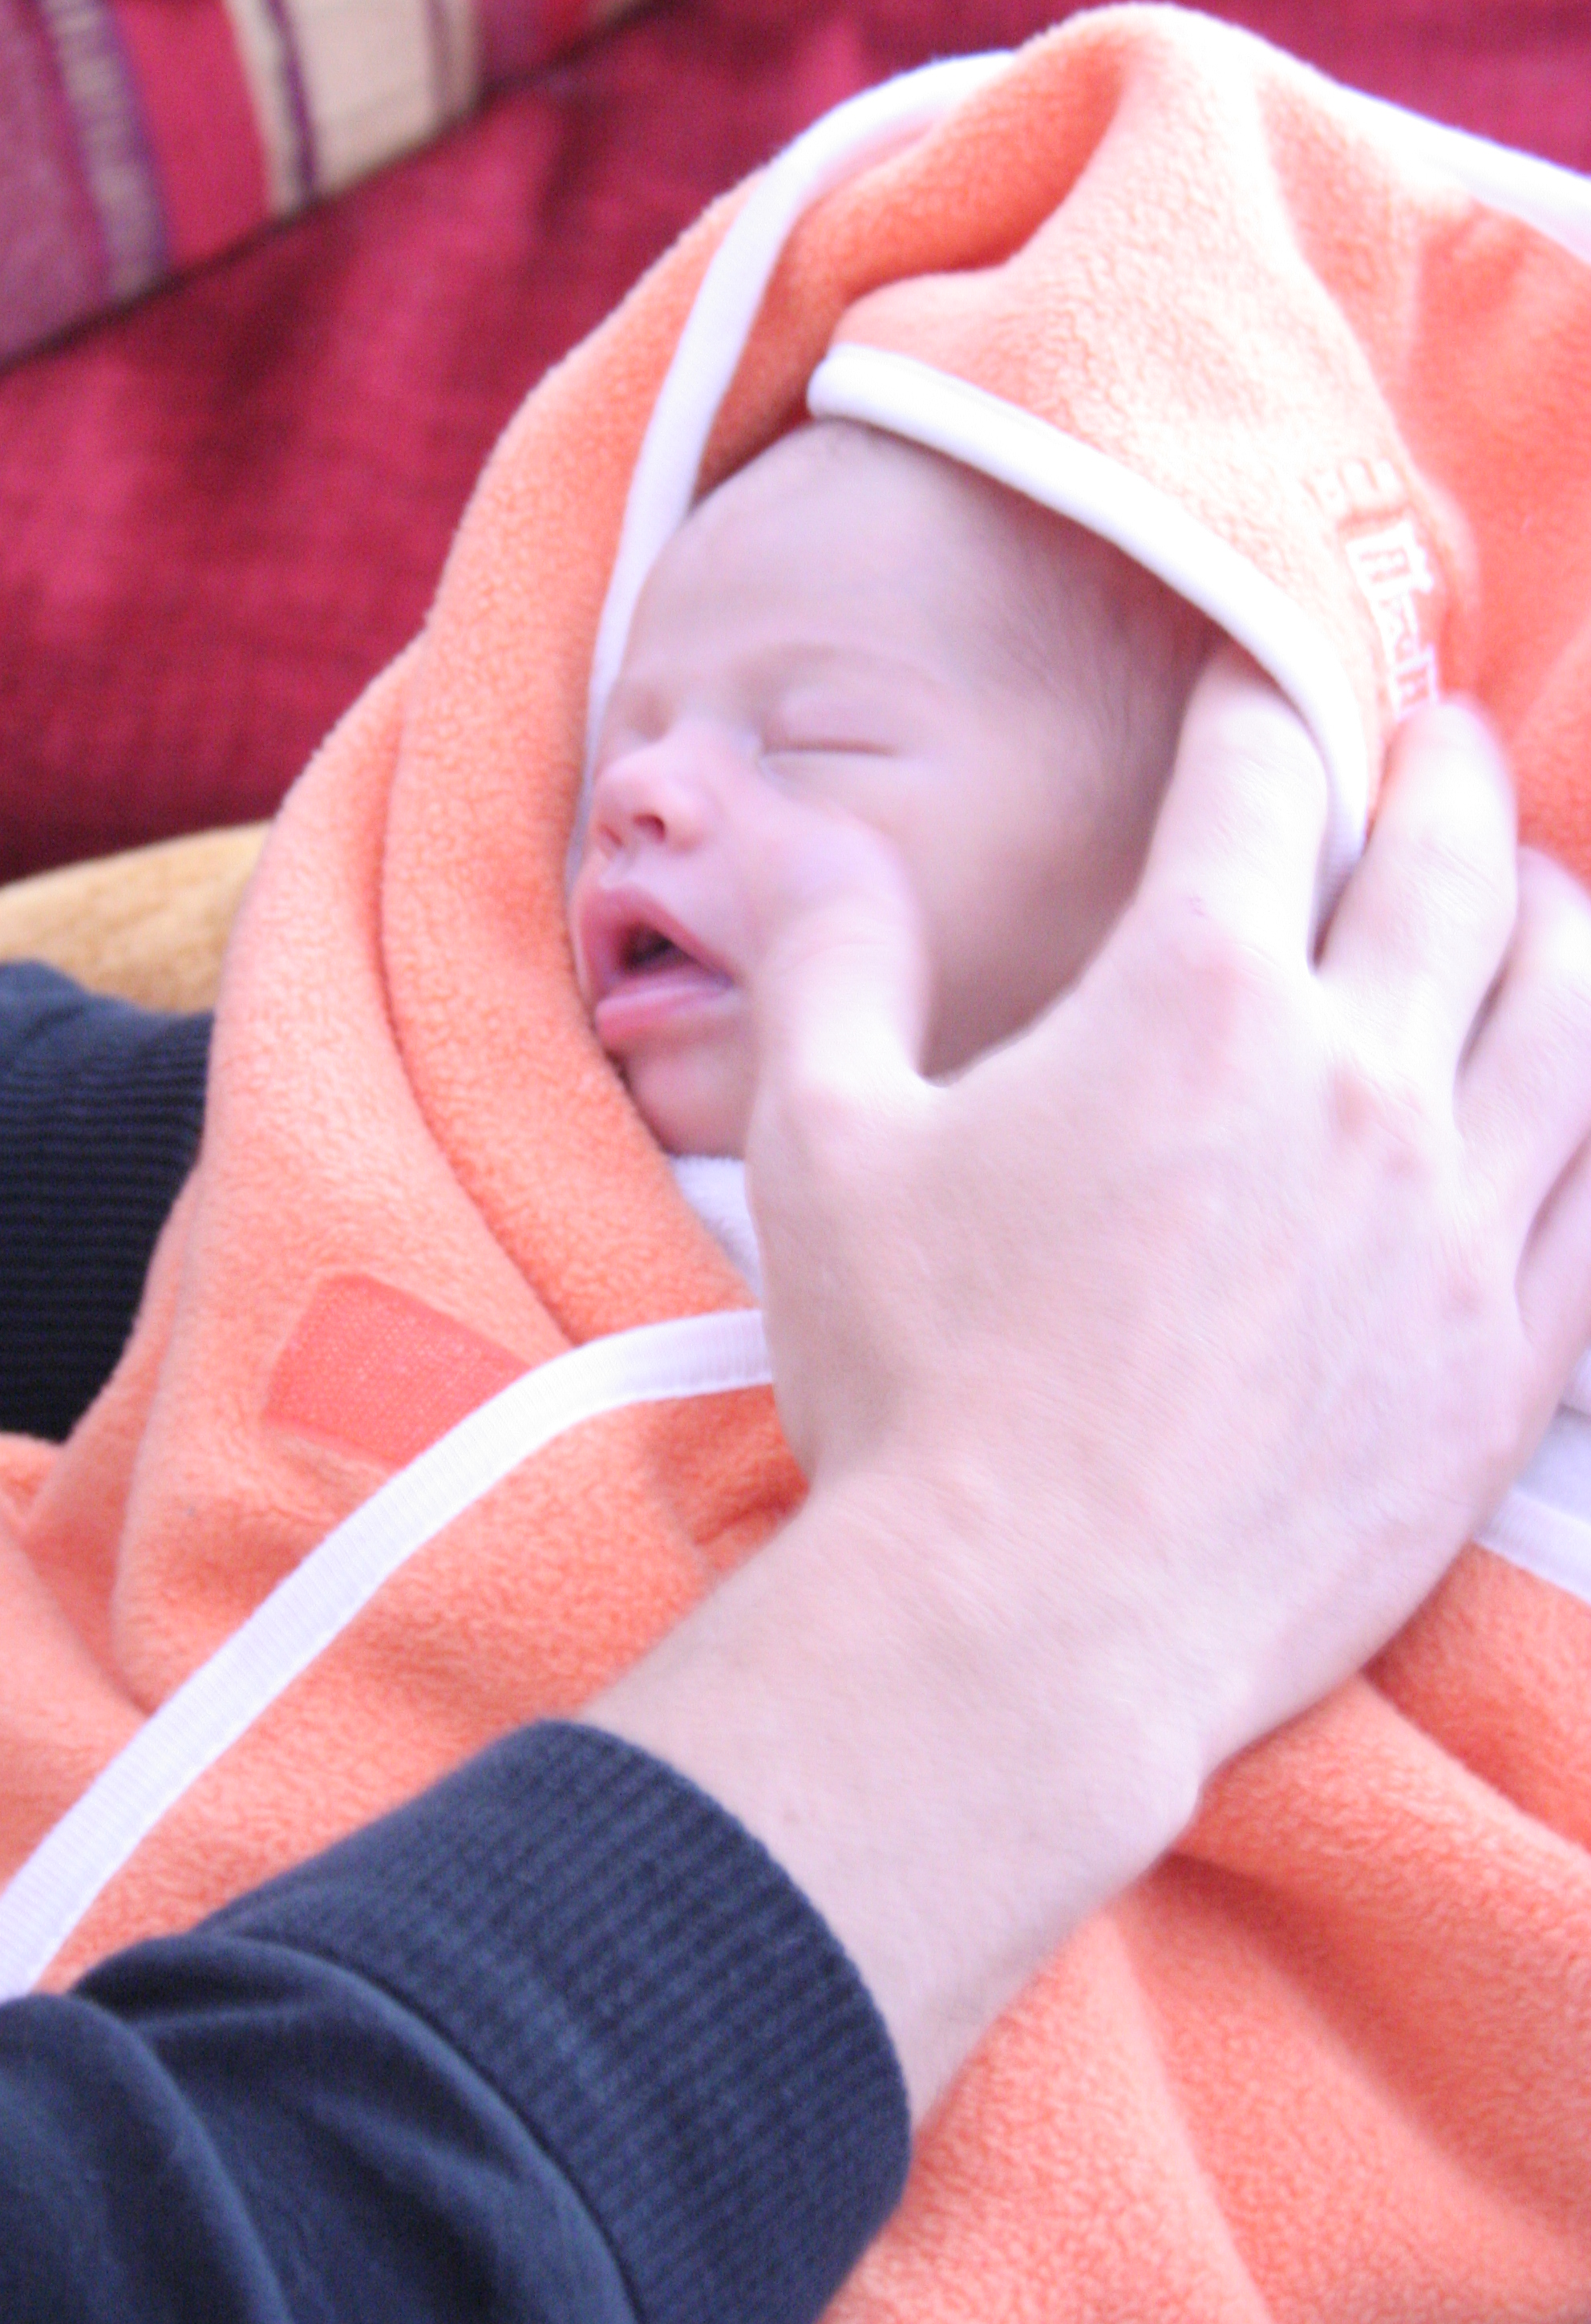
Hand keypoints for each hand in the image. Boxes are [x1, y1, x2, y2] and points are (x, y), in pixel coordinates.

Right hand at [595, 649, 1590, 2116]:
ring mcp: (1459, 1227)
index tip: (1250, 692)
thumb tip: (810, 833)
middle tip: (1439, 735)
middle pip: (1455, 870)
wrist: (1026, 1632)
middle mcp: (1364, 1084)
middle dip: (1444, 774)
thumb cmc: (913, 1380)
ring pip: (1571, 1015)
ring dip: (1555, 920)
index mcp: (1198, 999)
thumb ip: (831, 959)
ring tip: (1536, 890)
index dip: (1253, 711)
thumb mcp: (821, 1141)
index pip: (1259, 788)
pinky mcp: (1505, 1365)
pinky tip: (1581, 1102)